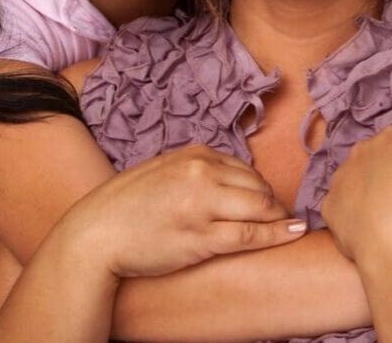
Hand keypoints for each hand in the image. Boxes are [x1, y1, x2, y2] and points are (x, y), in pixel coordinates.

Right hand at [62, 144, 306, 278]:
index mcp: (195, 154)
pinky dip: (279, 234)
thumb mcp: (163, 170)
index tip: (263, 201)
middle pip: (259, 186)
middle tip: (278, 217)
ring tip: (288, 225)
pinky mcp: (203, 237)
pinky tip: (295, 232)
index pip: (245, 169)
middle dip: (272, 203)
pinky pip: (252, 235)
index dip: (258, 188)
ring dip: (279, 218)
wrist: (95, 235)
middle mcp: (203, 174)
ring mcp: (204, 206)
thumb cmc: (125, 206)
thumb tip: (229, 177)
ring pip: (261, 207)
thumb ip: (195, 169)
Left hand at [321, 126, 391, 261]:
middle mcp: (363, 150)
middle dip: (389, 178)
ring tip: (390, 222)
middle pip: (377, 161)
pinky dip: (352, 221)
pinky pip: (340, 211)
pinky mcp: (329, 207)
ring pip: (355, 184)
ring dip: (367, 197)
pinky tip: (371, 235)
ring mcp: (342, 178)